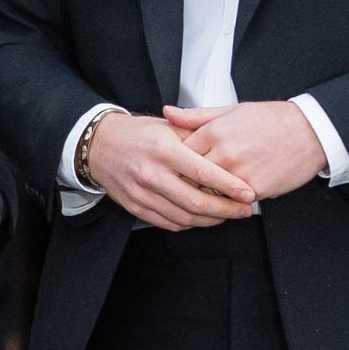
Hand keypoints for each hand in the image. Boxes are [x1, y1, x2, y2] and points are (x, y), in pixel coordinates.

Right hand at [86, 110, 254, 230]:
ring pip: (183, 216)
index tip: (247, 193)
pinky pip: (168, 222)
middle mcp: (151, 172)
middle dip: (225, 209)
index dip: (228, 185)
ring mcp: (141, 192)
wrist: (100, 145)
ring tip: (227, 215)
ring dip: (210, 219)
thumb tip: (228, 149)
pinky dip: (189, 223)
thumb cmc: (138, 134)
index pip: (202, 171)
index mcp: (163, 149)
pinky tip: (202, 218)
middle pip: (195, 200)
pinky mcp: (135, 206)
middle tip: (244, 210)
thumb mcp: (167, 126)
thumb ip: (196, 136)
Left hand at [164, 101, 326, 200]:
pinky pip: (231, 202)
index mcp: (213, 132)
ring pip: (209, 193)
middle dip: (185, 180)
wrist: (308, 132)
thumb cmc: (270, 119)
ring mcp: (239, 174)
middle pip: (190, 177)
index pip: (179, 154)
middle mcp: (223, 154)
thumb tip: (168, 113)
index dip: (175, 161)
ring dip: (205, 194)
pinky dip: (227, 201)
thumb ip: (195, 116)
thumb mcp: (229, 110)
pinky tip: (227, 196)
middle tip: (182, 182)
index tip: (173, 165)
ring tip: (204, 191)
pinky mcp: (255, 190)